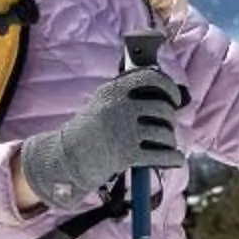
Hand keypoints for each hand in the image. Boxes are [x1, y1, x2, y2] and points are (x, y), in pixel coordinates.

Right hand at [17, 66, 187, 207]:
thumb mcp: (101, 105)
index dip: (169, 88)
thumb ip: (127, 99)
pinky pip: (162, 154)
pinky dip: (173, 158)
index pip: (151, 78)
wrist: (62, 160)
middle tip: (165, 129)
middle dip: (169, 121)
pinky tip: (175, 159)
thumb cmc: (86, 134)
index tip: (175, 99)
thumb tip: (167, 101)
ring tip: (165, 146)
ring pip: (164, 132)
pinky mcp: (126, 153)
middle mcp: (118, 106)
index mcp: (112, 91)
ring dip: (170, 141)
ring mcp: (123, 130)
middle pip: (163, 109)